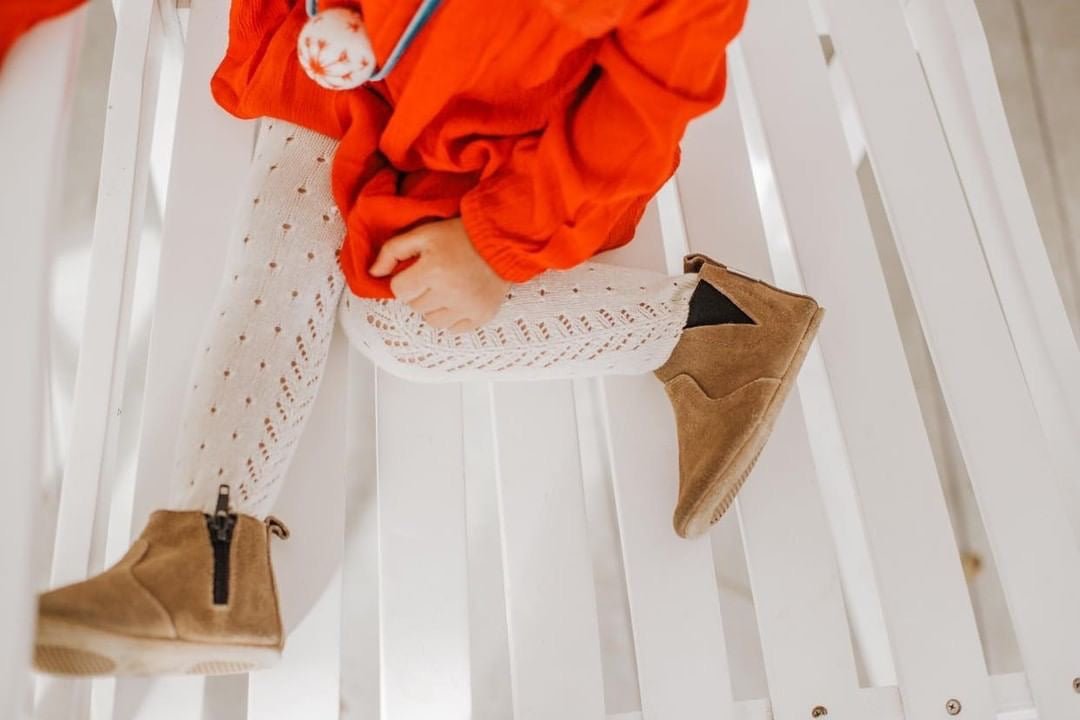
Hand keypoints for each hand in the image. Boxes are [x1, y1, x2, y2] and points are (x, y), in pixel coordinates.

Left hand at [369, 217, 510, 332]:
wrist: (500, 240)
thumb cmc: (462, 235)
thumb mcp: (423, 233)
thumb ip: (393, 250)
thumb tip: (374, 272)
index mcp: (433, 270)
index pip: (399, 291)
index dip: (405, 280)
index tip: (417, 271)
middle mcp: (450, 292)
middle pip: (415, 307)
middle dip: (420, 292)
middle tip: (434, 277)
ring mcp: (467, 307)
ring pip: (433, 322)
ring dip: (434, 308)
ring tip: (446, 289)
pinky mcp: (482, 316)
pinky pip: (454, 330)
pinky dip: (453, 318)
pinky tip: (458, 300)